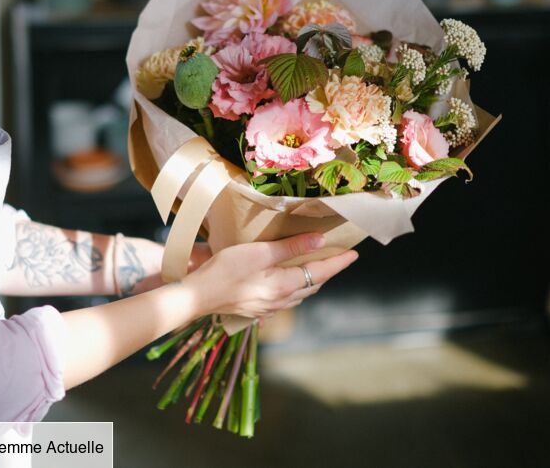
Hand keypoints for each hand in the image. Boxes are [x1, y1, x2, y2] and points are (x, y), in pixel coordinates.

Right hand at [184, 233, 357, 318]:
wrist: (199, 296)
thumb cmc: (227, 270)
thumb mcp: (260, 252)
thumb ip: (292, 247)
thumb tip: (320, 241)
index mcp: (285, 286)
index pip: (320, 272)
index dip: (338, 263)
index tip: (354, 254)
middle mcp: (282, 301)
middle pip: (313, 285)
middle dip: (327, 271)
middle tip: (336, 257)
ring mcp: (269, 308)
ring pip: (300, 294)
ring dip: (311, 281)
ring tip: (316, 267)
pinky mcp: (257, 310)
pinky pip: (285, 299)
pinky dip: (295, 288)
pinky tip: (288, 283)